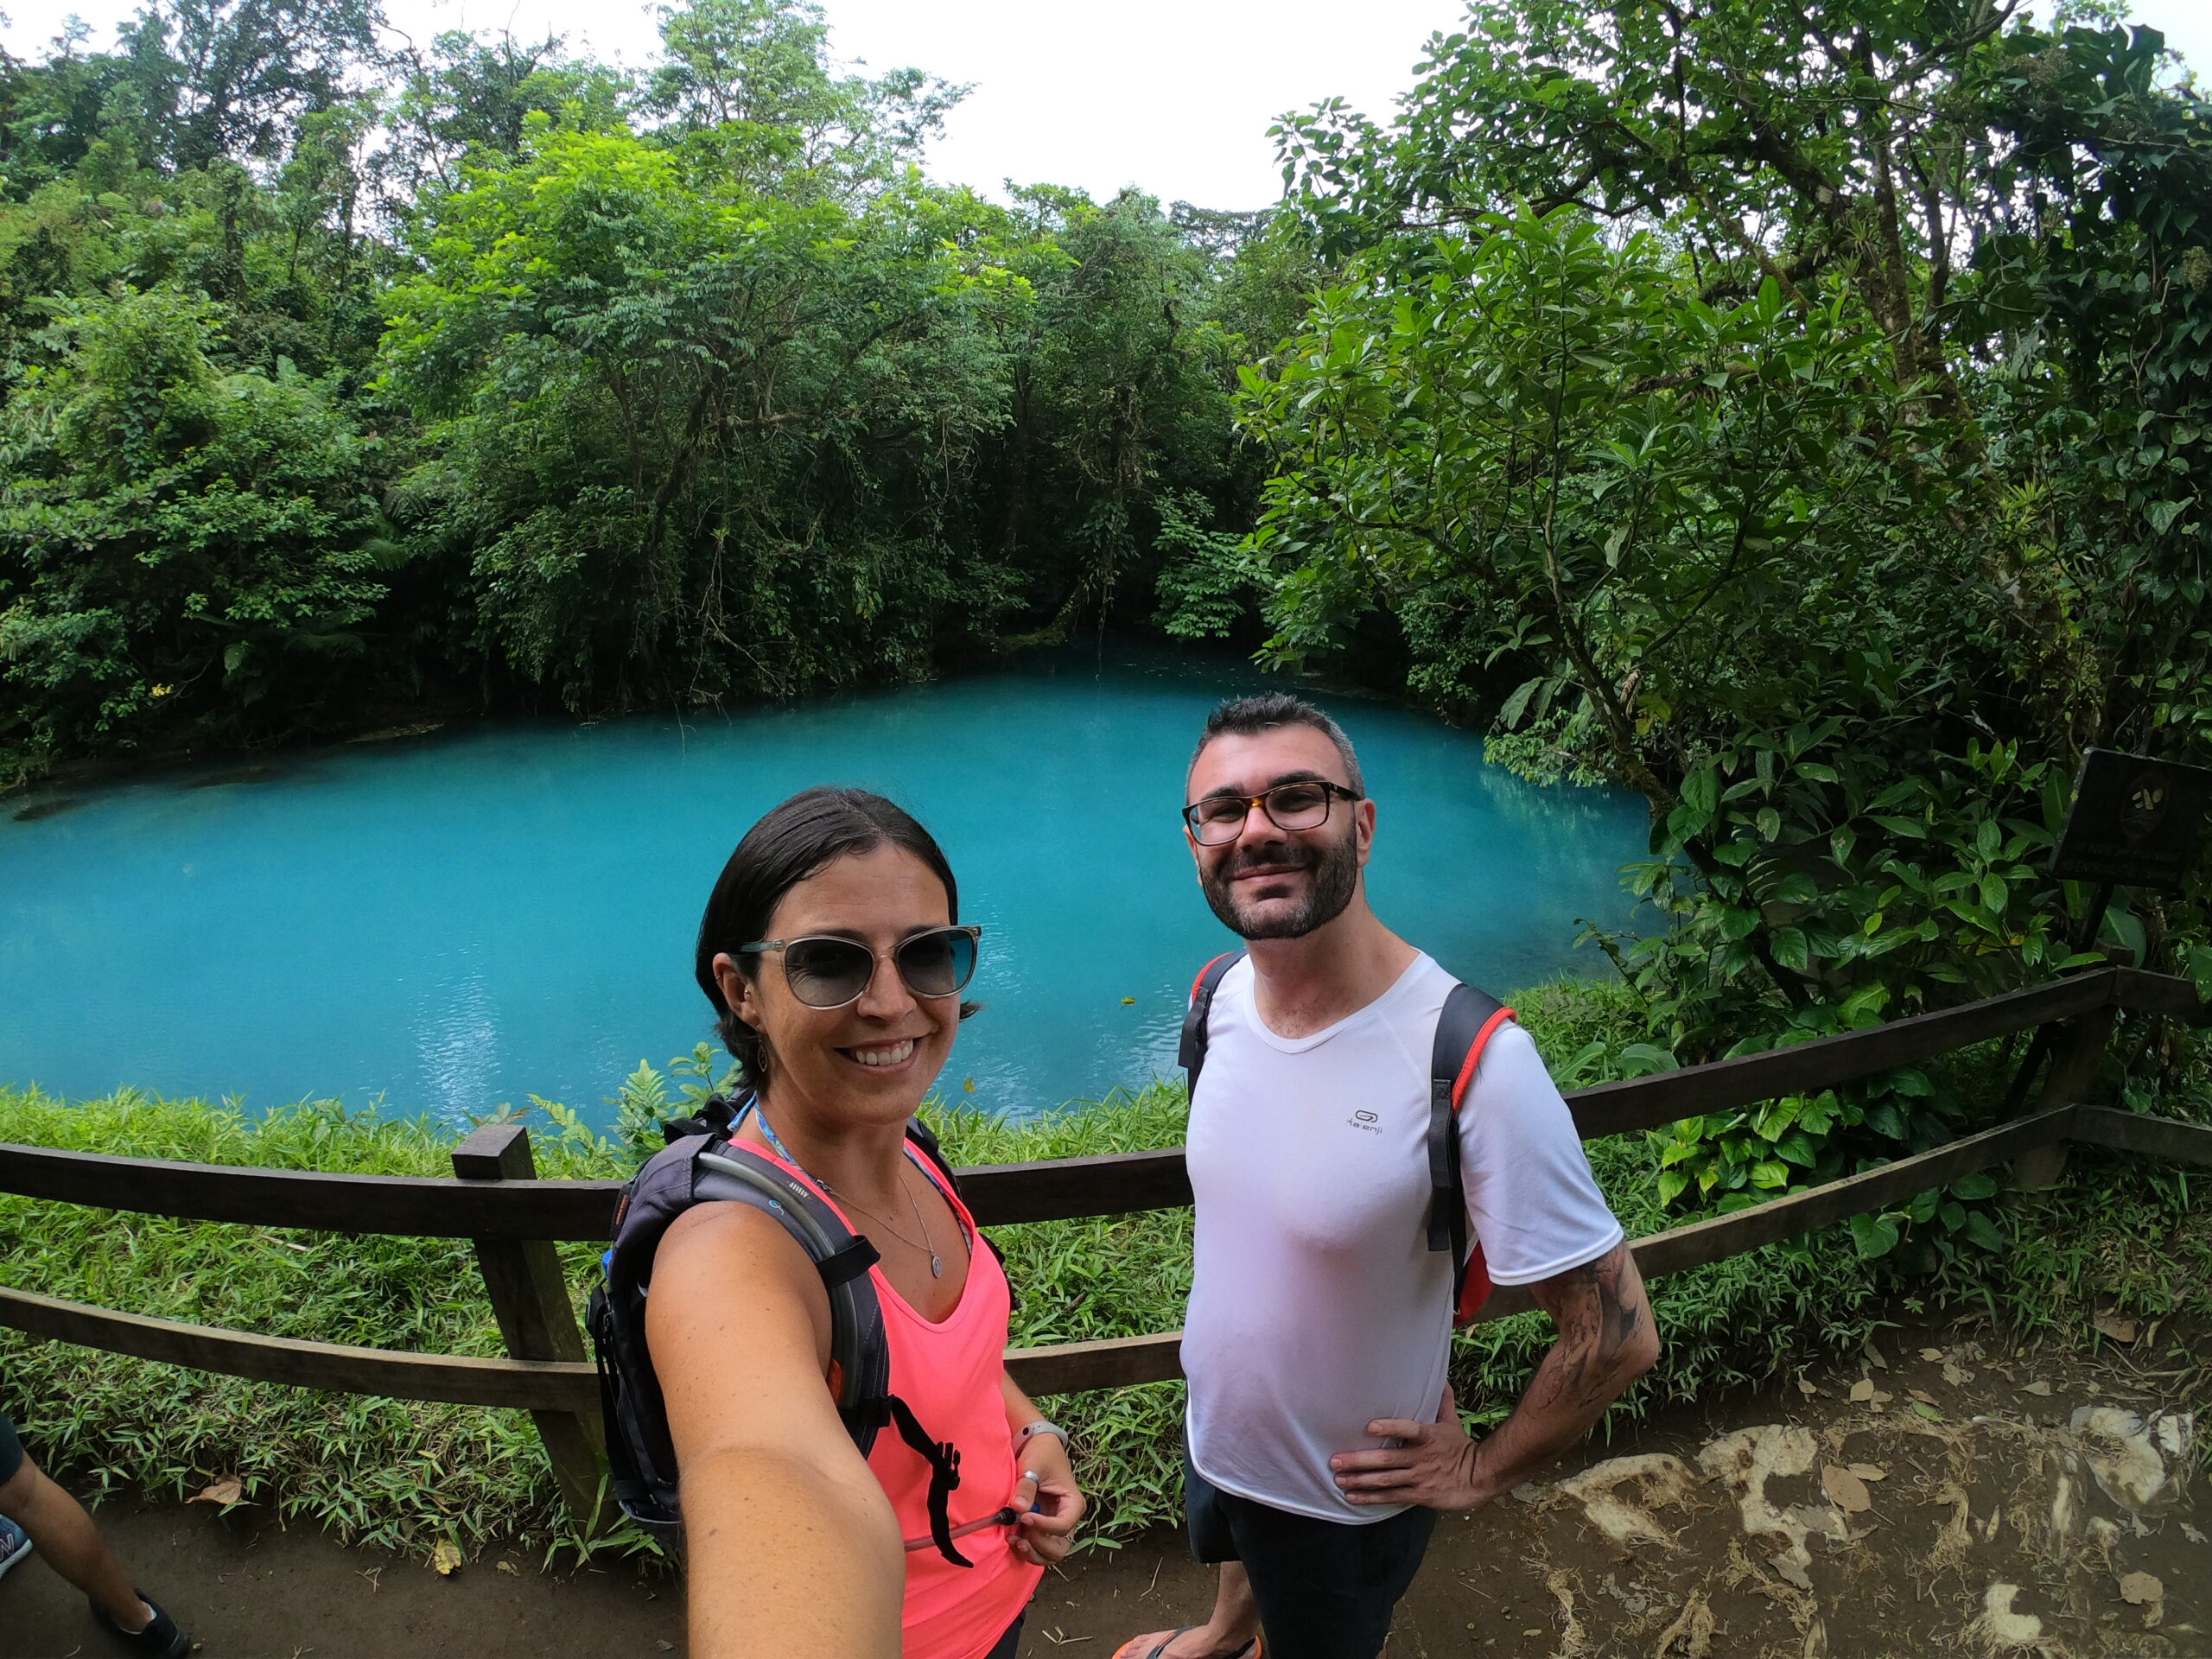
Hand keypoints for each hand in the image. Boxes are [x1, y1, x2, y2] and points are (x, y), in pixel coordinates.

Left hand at [1008, 1432, 1084, 1565]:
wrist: (1037, 1447)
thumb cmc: (1041, 1453)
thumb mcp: (1034, 1465)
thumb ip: (1027, 1486)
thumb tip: (1018, 1507)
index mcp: (1073, 1503)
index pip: (1063, 1526)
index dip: (1044, 1527)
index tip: (1025, 1517)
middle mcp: (1067, 1518)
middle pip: (1060, 1548)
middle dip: (1040, 1547)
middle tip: (1022, 1536)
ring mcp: (1054, 1525)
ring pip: (1049, 1553)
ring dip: (1032, 1552)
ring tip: (1014, 1539)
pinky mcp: (1041, 1527)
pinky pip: (1037, 1547)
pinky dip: (1026, 1549)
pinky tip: (1012, 1537)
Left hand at [1329, 1384, 1492, 1510]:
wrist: (1479, 1478)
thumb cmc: (1460, 1447)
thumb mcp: (1451, 1422)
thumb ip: (1442, 1401)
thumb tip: (1441, 1378)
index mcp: (1429, 1436)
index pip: (1410, 1430)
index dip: (1391, 1428)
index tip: (1370, 1427)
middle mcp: (1421, 1458)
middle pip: (1387, 1459)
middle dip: (1359, 1460)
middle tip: (1335, 1460)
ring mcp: (1419, 1477)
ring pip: (1385, 1480)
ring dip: (1360, 1480)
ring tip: (1340, 1479)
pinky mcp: (1420, 1495)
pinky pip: (1392, 1496)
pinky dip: (1371, 1497)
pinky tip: (1353, 1497)